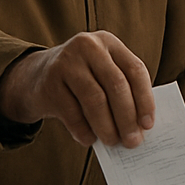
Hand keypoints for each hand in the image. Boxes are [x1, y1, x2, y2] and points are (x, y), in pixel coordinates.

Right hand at [0, 31, 154, 147]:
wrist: (36, 75)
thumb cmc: (82, 79)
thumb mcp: (102, 72)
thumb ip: (122, 91)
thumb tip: (140, 126)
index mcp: (109, 42)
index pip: (135, 69)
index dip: (145, 99)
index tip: (148, 124)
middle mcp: (88, 46)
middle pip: (116, 85)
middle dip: (127, 117)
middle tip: (133, 141)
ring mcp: (66, 62)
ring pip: (94, 99)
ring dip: (107, 127)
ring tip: (113, 142)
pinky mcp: (49, 82)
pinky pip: (72, 113)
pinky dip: (83, 130)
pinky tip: (89, 139)